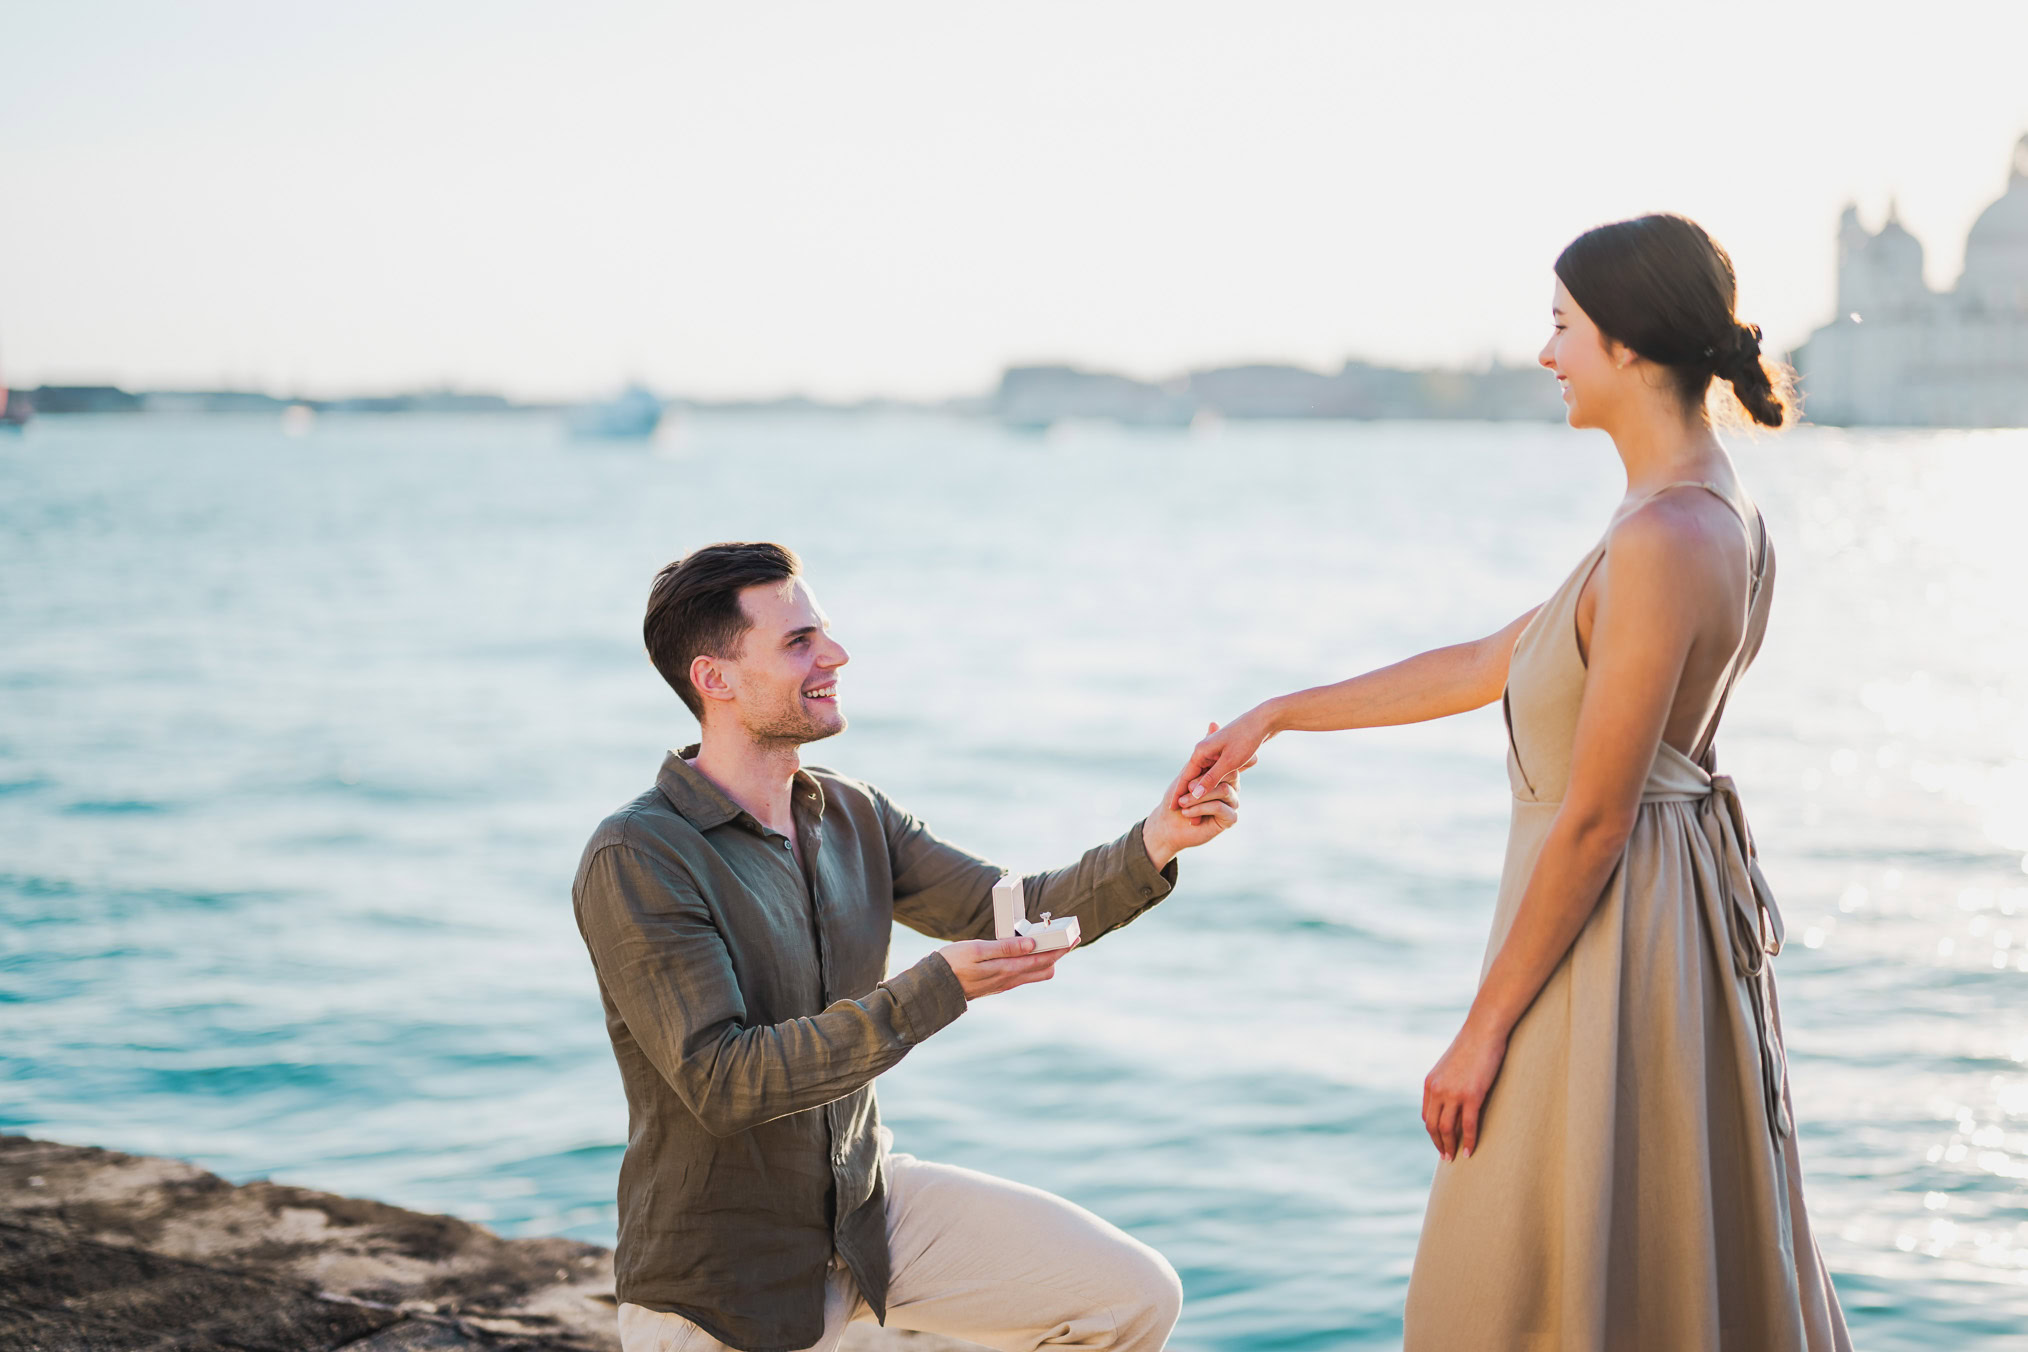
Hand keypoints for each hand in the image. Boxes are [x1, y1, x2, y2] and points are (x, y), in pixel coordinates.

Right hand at [939, 934, 1078, 999]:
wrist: (934, 987)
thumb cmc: (953, 963)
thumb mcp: (977, 949)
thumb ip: (1005, 947)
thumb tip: (1031, 944)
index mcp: (1007, 969)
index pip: (1042, 959)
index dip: (1060, 949)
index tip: (1074, 938)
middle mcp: (1009, 979)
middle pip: (1044, 968)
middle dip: (1058, 954)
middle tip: (1068, 939)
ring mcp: (1004, 984)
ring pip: (1035, 974)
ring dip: (1046, 959)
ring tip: (1052, 943)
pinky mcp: (997, 984)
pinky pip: (1023, 975)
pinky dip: (1032, 964)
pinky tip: (1029, 953)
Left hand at [1143, 724, 1245, 868]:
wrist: (1168, 829)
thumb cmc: (1175, 798)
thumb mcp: (1187, 771)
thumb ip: (1204, 748)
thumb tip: (1214, 722)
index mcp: (1221, 772)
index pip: (1219, 766)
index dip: (1212, 765)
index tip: (1207, 763)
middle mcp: (1229, 787)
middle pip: (1224, 777)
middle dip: (1200, 786)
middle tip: (1180, 796)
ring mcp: (1231, 803)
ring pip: (1223, 791)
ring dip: (1198, 798)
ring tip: (1180, 805)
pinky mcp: (1229, 819)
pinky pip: (1221, 809)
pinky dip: (1201, 810)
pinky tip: (1188, 816)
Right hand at [1179, 705, 1276, 805]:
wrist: (1264, 720)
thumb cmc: (1246, 740)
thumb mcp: (1228, 762)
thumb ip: (1211, 779)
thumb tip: (1195, 794)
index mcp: (1201, 751)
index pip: (1186, 777)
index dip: (1179, 794)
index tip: (1171, 810)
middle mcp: (1204, 750)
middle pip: (1194, 778)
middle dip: (1191, 797)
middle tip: (1187, 817)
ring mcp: (1214, 751)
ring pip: (1205, 776)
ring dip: (1203, 792)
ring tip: (1198, 811)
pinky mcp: (1224, 752)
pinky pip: (1215, 771)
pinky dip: (1214, 783)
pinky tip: (1214, 796)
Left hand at [1421, 1020, 1508, 1161]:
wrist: (1483, 1031)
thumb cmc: (1470, 1047)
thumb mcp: (1450, 1066)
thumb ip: (1446, 1083)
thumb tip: (1450, 1098)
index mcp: (1430, 1083)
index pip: (1427, 1115)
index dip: (1433, 1131)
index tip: (1439, 1141)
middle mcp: (1437, 1090)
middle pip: (1434, 1126)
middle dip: (1439, 1143)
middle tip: (1446, 1157)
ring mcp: (1453, 1094)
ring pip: (1448, 1129)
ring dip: (1450, 1146)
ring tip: (1455, 1158)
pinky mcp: (1472, 1096)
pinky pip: (1468, 1125)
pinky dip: (1469, 1141)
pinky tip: (1471, 1151)